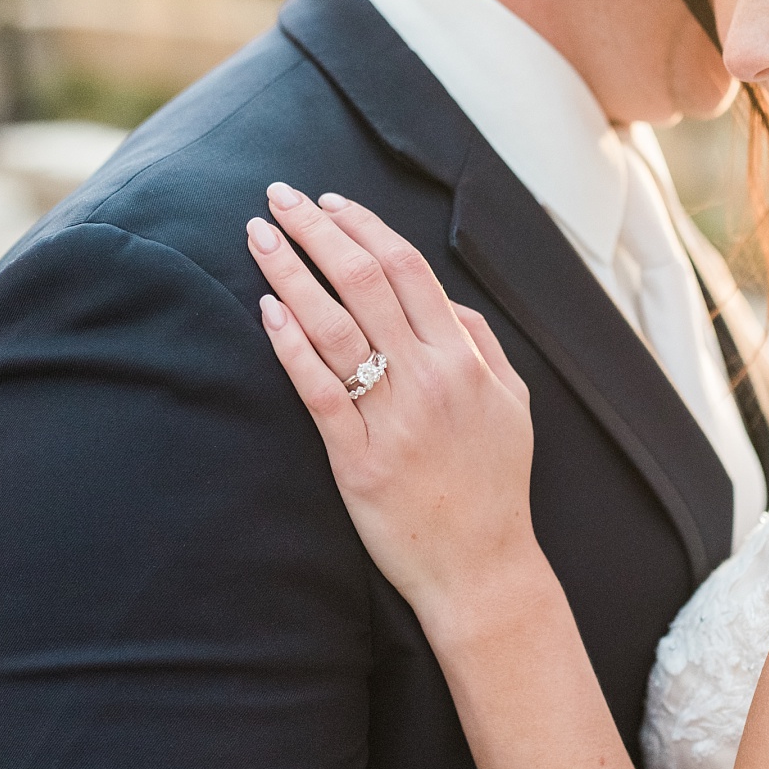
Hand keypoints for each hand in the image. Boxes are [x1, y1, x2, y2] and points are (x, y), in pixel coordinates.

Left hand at [248, 186, 543, 640]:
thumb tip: (441, 298)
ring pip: (334, 327)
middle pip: (363, 283)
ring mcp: (393, 421)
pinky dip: (290, 346)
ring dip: (290, 273)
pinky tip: (266, 310)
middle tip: (277, 198)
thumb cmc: (495, 488)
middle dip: (314, 231)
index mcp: (465, 361)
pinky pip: (318, 391)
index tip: (329, 201)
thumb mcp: (511, 405)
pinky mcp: (358, 461)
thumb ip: (479, 344)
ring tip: (257, 238)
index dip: (364, 226)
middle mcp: (430, 381)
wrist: (483, 570)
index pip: (408, 269)